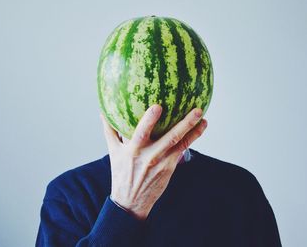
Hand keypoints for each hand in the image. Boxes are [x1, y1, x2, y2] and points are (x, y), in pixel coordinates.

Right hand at [100, 105, 207, 220]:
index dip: (149, 120)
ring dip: (194, 131)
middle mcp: (149, 156)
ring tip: (204, 119)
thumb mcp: (113, 151)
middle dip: (185, 124)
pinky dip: (191, 139)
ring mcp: (162, 162)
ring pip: (180, 144)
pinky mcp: (170, 167)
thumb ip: (110, 130)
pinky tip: (200, 128)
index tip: (158, 106)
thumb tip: (103, 111)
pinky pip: (182, 150)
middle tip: (197, 110)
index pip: (140, 133)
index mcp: (133, 151)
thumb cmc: (121, 172)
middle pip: (170, 138)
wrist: (131, 201)